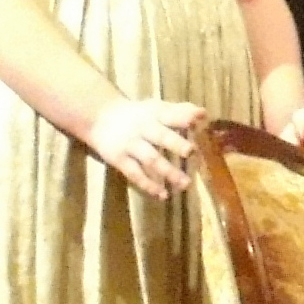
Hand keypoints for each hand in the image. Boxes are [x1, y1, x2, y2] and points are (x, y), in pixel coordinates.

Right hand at [85, 97, 205, 199]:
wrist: (99, 118)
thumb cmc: (139, 115)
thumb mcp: (157, 109)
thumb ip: (180, 111)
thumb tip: (204, 113)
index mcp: (155, 114)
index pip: (170, 114)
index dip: (183, 116)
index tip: (199, 118)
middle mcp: (143, 128)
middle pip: (160, 136)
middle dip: (176, 144)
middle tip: (191, 152)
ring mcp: (131, 145)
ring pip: (150, 159)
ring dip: (168, 171)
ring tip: (185, 183)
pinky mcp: (119, 159)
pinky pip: (135, 173)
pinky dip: (148, 185)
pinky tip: (163, 195)